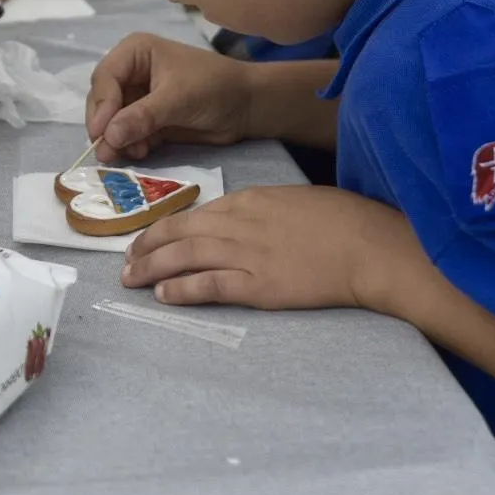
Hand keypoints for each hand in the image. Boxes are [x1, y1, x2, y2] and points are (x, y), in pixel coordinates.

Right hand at [87, 34, 254, 162]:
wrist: (247, 106)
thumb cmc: (215, 88)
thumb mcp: (177, 99)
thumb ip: (141, 117)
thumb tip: (108, 137)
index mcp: (135, 52)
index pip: (105, 78)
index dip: (101, 106)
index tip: (102, 132)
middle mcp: (131, 72)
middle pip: (103, 101)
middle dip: (105, 126)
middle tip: (107, 151)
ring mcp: (138, 97)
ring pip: (112, 121)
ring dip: (117, 139)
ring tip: (129, 154)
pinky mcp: (147, 119)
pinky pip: (127, 134)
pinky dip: (130, 145)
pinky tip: (141, 152)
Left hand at [122, 185, 435, 311]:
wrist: (368, 245)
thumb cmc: (342, 221)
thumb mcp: (294, 201)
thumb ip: (262, 212)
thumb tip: (239, 224)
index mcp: (249, 200)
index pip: (194, 214)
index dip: (164, 228)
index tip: (147, 240)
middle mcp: (240, 224)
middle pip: (179, 233)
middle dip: (147, 248)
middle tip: (126, 262)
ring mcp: (247, 254)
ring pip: (185, 257)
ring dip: (152, 268)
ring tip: (131, 280)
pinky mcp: (258, 285)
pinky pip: (209, 285)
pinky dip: (182, 289)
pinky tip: (163, 294)